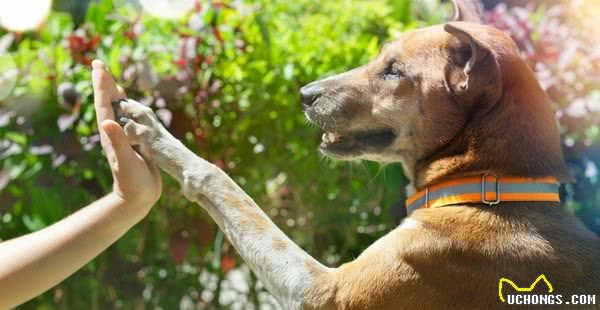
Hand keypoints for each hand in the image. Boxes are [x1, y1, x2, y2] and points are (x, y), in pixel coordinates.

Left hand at [92, 60, 161, 209]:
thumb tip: (106, 122)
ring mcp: (122, 138)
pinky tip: (126, 103)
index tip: (99, 67)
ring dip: (112, 93)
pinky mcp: (132, 142)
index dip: (101, 86)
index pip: (104, 106)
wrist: (137, 198)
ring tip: (110, 79)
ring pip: (116, 110)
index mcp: (111, 135)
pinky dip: (125, 107)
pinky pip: (127, 119)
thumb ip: (118, 142)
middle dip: (103, 83)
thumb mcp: (125, 162)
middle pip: (106, 103)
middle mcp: (113, 133)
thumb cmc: (132, 182)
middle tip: (98, 64)